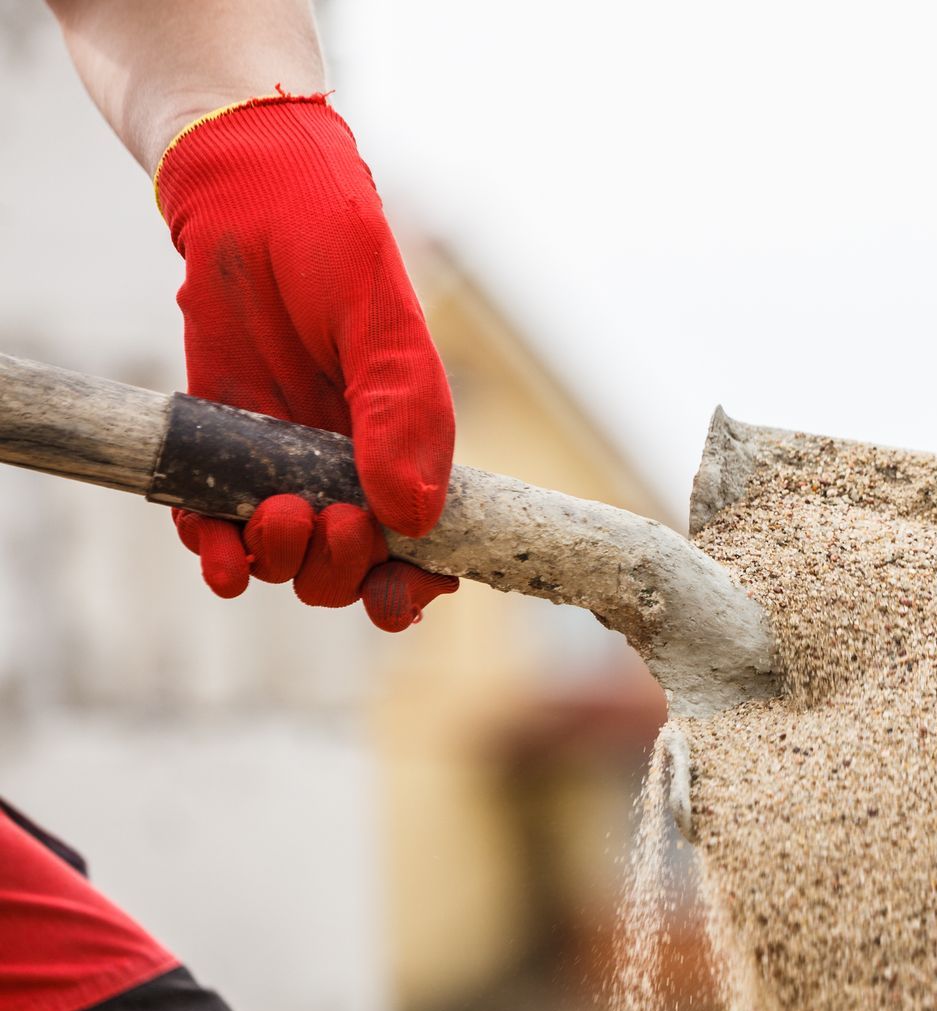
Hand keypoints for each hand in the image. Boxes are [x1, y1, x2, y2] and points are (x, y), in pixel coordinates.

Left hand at [155, 93, 457, 631]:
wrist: (250, 198)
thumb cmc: (335, 249)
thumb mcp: (382, 325)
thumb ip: (401, 413)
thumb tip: (411, 516)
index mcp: (408, 450)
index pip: (422, 552)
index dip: (412, 587)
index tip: (400, 582)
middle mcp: (350, 469)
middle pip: (351, 572)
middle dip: (344, 570)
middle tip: (333, 520)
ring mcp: (283, 464)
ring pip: (286, 562)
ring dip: (284, 562)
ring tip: (276, 513)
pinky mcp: (220, 449)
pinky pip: (215, 529)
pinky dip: (216, 553)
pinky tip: (217, 546)